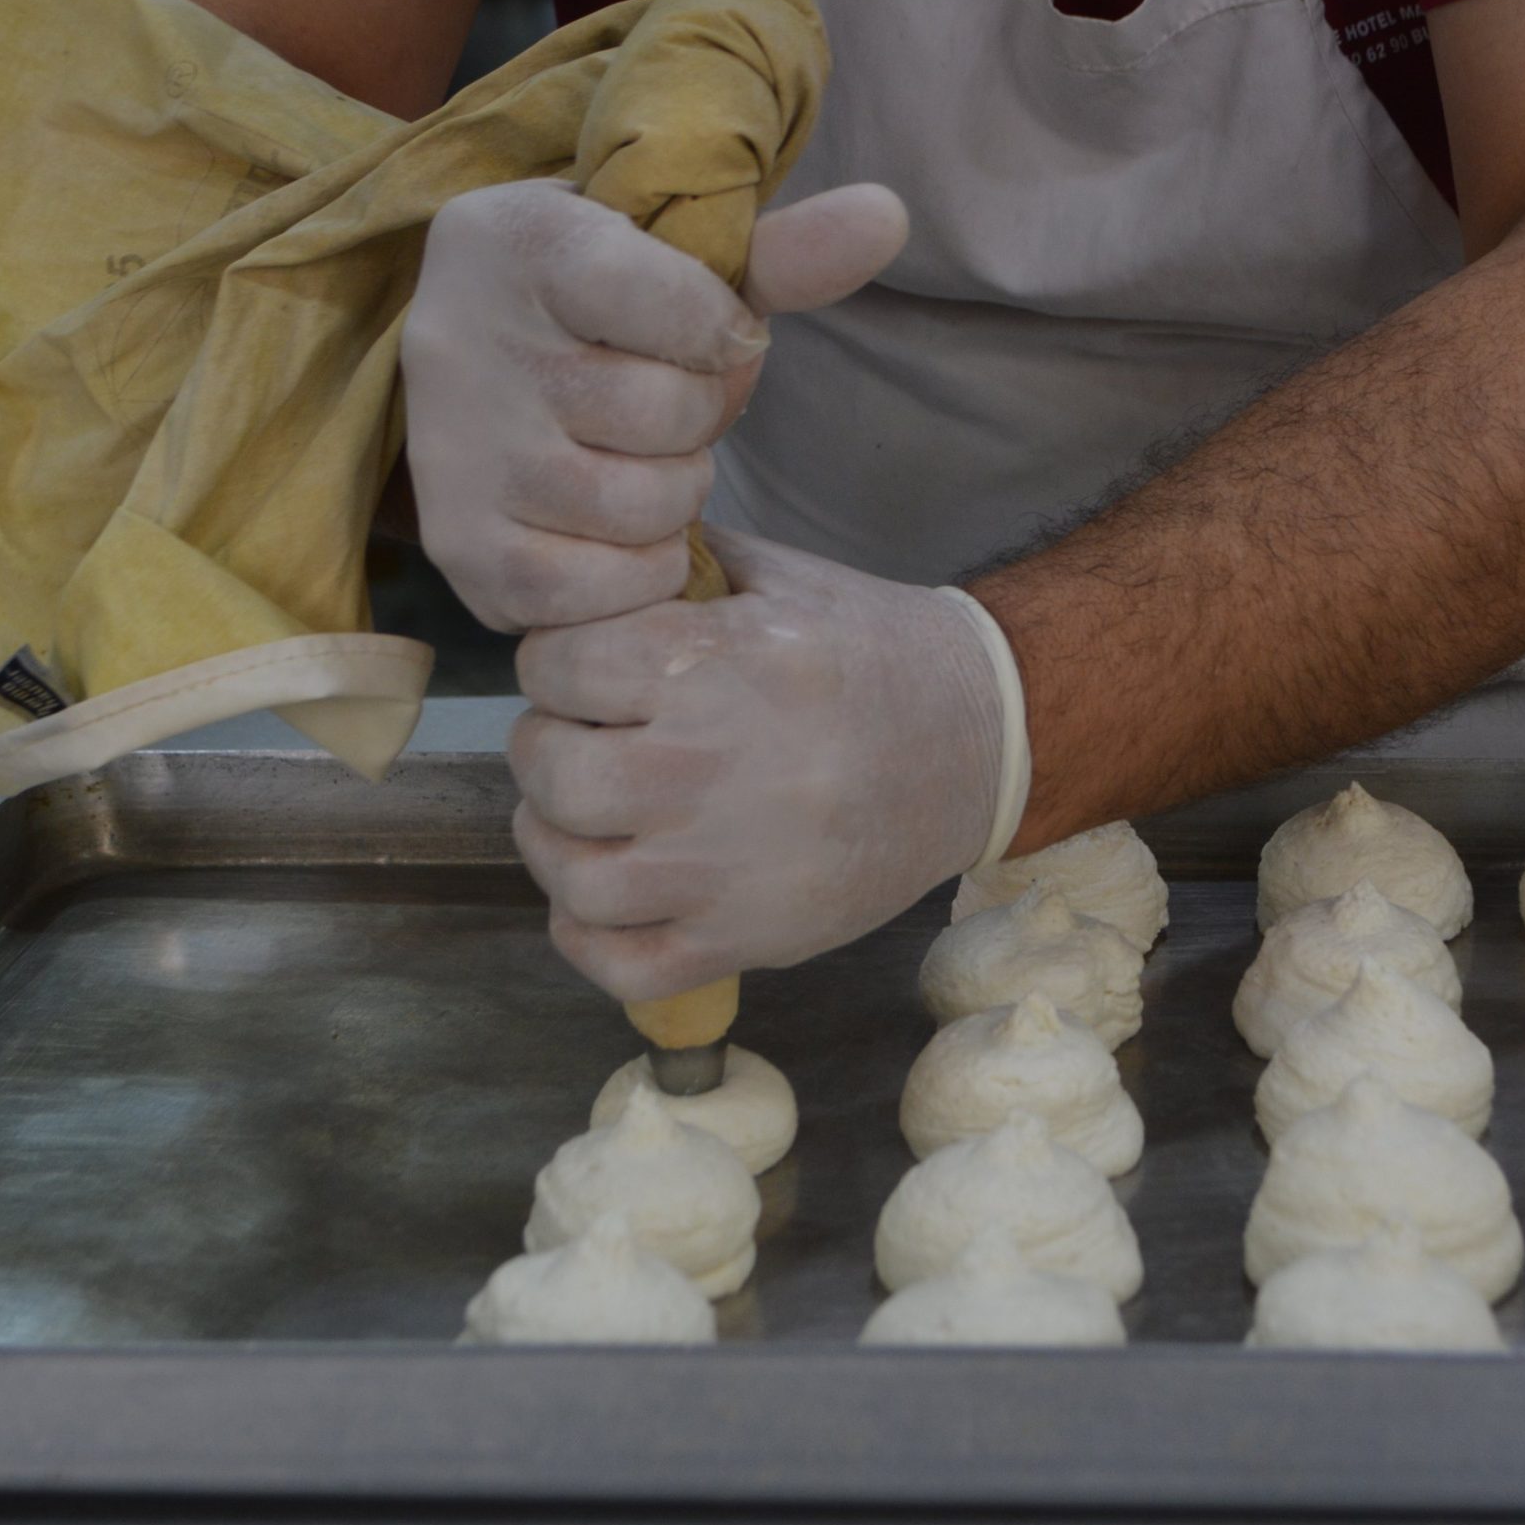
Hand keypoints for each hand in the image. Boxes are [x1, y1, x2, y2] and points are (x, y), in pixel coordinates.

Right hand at [399, 180, 907, 630]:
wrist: (481, 368)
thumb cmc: (599, 311)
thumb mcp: (676, 261)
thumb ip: (782, 251)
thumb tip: (889, 217)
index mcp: (522, 239)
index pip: (688, 307)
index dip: (725, 336)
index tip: (703, 331)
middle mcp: (466, 341)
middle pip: (672, 414)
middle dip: (699, 420)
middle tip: (661, 407)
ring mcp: (457, 452)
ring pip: (642, 506)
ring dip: (672, 498)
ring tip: (635, 462)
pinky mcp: (460, 547)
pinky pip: (596, 589)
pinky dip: (635, 571)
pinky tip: (615, 529)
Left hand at [509, 529, 1027, 999]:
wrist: (979, 742)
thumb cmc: (873, 654)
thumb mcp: (781, 577)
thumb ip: (679, 566)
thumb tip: (590, 559)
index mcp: (711, 664)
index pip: (553, 667)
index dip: (555, 664)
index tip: (581, 673)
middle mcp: (709, 767)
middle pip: (552, 773)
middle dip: (545, 750)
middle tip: (575, 742)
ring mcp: (727, 866)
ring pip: (574, 878)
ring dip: (556, 845)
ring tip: (581, 820)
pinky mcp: (751, 936)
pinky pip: (626, 965)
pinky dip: (588, 941)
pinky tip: (599, 901)